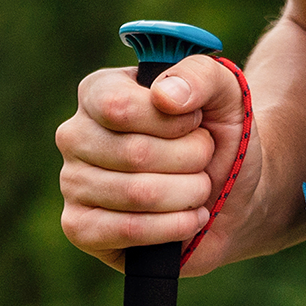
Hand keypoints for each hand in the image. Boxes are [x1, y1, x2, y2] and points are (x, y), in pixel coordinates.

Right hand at [57, 54, 257, 277]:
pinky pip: (127, 230)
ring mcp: (72, 182)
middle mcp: (76, 135)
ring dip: (189, 193)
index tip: (198, 122)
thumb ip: (200, 75)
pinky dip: (174, 227)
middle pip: (135, 153)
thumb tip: (165, 95)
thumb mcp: (225, 92)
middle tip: (204, 159)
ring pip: (138, 194)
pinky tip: (190, 219)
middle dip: (192, 159)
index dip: (173, 121)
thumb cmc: (220, 137)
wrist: (232, 194)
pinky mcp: (80, 228)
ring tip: (200, 187)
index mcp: (99, 91)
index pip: (120, 106)